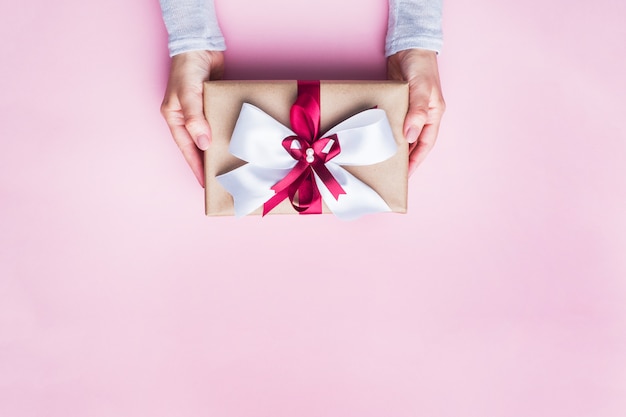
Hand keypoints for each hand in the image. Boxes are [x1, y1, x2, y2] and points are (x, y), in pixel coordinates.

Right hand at [161, 50, 224, 186]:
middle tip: (222, 178)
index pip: (188, 149)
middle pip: (199, 146)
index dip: (197, 167)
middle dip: (209, 162)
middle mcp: (188, 118)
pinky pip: (221, 123)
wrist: (200, 44)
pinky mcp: (215, 104)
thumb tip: (204, 144)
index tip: (206, 183)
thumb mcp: (188, 94)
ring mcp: (202, 112)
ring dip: (221, 148)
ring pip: (211, 136)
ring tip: (233, 164)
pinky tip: (239, 141)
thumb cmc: (187, 68)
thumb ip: (196, 119)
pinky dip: (229, 132)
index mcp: (176, 119)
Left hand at [388, 49, 444, 175]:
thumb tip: (410, 135)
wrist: (408, 45)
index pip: (425, 144)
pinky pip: (390, 122)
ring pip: (401, 134)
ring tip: (381, 159)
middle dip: (404, 158)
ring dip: (393, 145)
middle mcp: (422, 116)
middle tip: (390, 171)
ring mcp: (408, 110)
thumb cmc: (421, 65)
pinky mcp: (396, 104)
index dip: (416, 161)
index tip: (405, 174)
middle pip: (413, 143)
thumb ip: (417, 111)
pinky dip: (384, 131)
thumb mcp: (422, 89)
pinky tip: (375, 138)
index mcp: (433, 115)